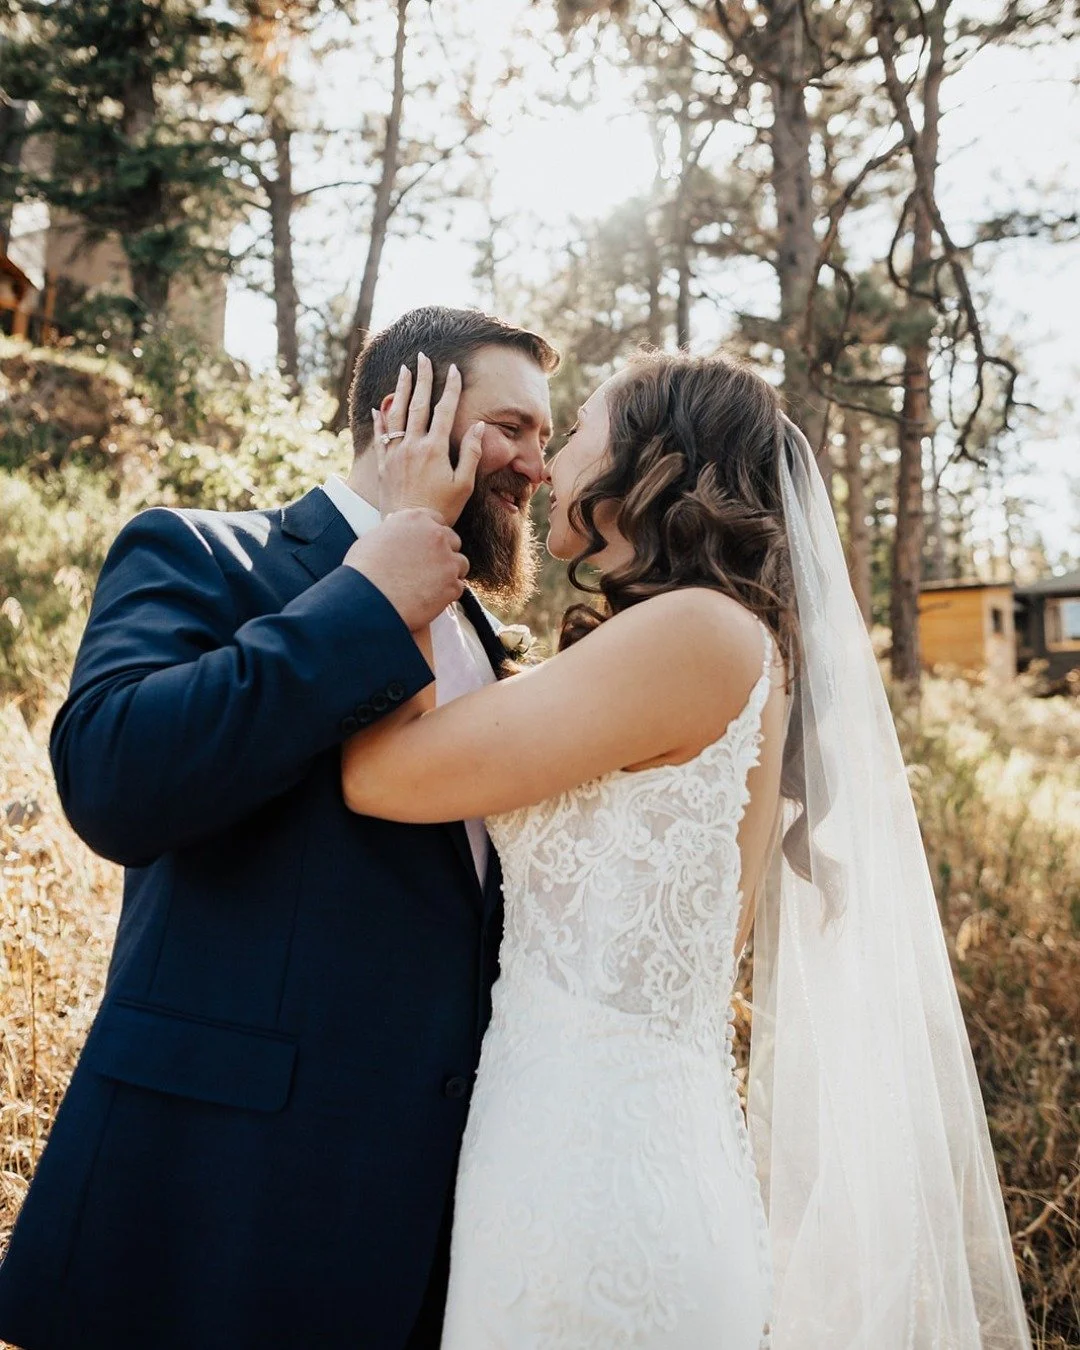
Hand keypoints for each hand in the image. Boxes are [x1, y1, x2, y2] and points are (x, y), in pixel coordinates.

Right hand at [344, 508, 469, 629]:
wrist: (367, 599)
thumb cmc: (363, 570)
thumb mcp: (375, 537)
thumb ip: (394, 530)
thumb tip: (395, 527)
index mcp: (416, 519)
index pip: (437, 520)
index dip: (432, 535)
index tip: (427, 547)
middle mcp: (436, 535)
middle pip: (452, 541)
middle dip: (444, 553)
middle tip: (429, 568)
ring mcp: (447, 560)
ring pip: (460, 564)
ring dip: (450, 573)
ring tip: (431, 586)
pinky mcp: (452, 585)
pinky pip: (458, 587)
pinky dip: (447, 594)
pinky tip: (431, 599)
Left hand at [374, 352, 484, 524]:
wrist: (410, 529)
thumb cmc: (442, 509)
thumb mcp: (464, 484)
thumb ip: (471, 453)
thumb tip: (477, 426)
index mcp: (435, 448)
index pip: (444, 410)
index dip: (450, 388)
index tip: (453, 369)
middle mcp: (413, 445)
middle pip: (418, 404)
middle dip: (422, 379)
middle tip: (424, 358)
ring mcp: (396, 453)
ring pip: (397, 413)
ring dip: (401, 390)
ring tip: (404, 370)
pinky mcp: (384, 464)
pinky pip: (381, 436)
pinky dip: (380, 419)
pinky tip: (379, 407)